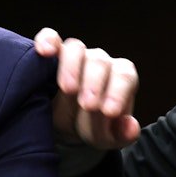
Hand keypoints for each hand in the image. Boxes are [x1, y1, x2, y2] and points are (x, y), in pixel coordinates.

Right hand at [34, 28, 140, 149]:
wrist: (67, 125)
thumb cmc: (93, 126)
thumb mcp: (108, 138)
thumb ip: (121, 134)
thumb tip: (131, 127)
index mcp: (121, 78)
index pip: (124, 76)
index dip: (118, 91)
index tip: (109, 112)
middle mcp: (100, 61)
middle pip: (100, 61)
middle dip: (94, 83)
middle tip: (88, 105)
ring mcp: (76, 56)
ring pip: (76, 48)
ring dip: (72, 66)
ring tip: (68, 88)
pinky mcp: (52, 54)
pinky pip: (50, 38)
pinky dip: (47, 40)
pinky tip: (44, 51)